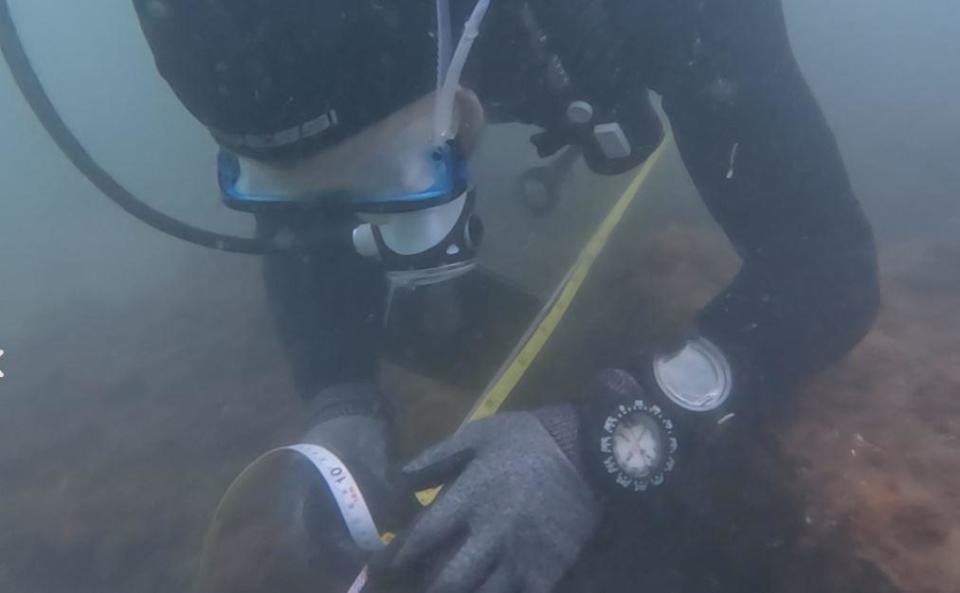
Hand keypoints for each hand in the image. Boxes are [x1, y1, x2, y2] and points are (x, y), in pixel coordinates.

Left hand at [374, 411, 600, 592]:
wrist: (590, 451)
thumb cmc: (529, 440)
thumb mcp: (479, 436)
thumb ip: (436, 458)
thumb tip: (397, 479)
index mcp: (470, 498)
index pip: (421, 538)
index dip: (395, 558)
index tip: (381, 568)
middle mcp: (490, 534)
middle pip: (447, 580)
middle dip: (425, 590)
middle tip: (412, 590)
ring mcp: (520, 558)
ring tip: (450, 591)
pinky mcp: (548, 572)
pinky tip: (495, 592)